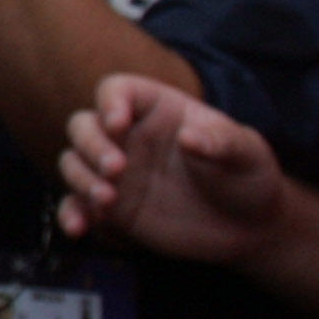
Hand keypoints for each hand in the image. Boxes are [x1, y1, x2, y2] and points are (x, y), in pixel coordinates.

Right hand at [58, 71, 284, 260]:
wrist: (249, 228)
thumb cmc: (248, 178)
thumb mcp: (248, 153)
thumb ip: (223, 141)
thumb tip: (189, 137)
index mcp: (157, 111)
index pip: (117, 90)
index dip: (109, 102)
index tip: (119, 124)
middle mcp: (128, 137)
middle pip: (83, 125)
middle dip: (91, 145)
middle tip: (116, 169)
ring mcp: (116, 173)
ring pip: (73, 162)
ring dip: (80, 178)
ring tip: (108, 200)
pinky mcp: (111, 207)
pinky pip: (76, 204)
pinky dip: (70, 214)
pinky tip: (78, 229)